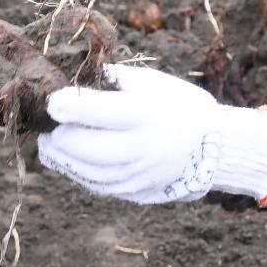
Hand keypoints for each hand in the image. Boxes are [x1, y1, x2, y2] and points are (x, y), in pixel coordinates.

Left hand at [36, 65, 266, 204]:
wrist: (219, 151)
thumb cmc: (186, 109)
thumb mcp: (158, 84)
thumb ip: (121, 78)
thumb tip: (86, 73)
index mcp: (144, 116)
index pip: (92, 111)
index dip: (64, 105)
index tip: (51, 100)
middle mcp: (138, 149)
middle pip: (79, 146)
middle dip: (56, 135)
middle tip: (48, 125)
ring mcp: (135, 176)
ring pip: (82, 171)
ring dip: (60, 156)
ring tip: (51, 144)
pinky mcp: (134, 194)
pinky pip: (95, 185)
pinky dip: (77, 172)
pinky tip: (71, 160)